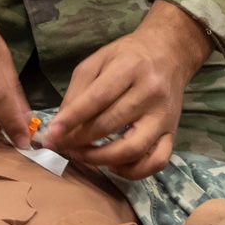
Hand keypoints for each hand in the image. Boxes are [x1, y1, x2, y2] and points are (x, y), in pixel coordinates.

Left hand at [44, 0, 212, 178]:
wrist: (169, 53)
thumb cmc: (129, 57)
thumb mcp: (98, 60)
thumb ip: (78, 90)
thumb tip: (62, 124)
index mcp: (130, 68)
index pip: (98, 98)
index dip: (72, 119)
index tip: (52, 134)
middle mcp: (150, 93)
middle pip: (110, 125)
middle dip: (79, 140)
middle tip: (60, 146)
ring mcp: (164, 116)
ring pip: (133, 150)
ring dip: (101, 159)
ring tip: (81, 155)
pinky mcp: (173, 133)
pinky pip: (157, 161)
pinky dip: (133, 171)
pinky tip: (113, 165)